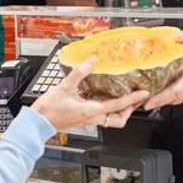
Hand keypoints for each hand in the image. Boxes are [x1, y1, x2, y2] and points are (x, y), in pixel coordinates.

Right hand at [32, 58, 148, 131]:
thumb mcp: (65, 87)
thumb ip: (79, 73)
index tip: (143, 93)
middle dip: (130, 110)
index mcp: (91, 111)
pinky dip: (108, 109)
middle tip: (136, 99)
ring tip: (125, 99)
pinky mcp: (84, 120)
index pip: (118, 106)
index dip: (132, 99)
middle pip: (119, 120)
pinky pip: (102, 117)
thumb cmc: (50, 109)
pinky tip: (104, 98)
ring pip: (111, 120)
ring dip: (120, 111)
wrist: (39, 122)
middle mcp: (93, 118)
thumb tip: (91, 61)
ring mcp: (89, 120)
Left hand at [144, 25, 182, 109]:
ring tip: (153, 93)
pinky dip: (177, 90)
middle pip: (176, 96)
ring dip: (167, 96)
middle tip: (142, 101)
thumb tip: (178, 35)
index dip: (160, 97)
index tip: (147, 102)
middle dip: (159, 100)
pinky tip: (172, 82)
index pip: (177, 90)